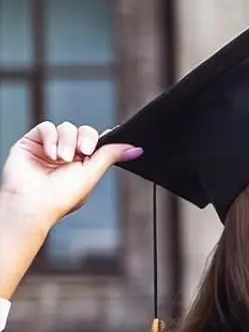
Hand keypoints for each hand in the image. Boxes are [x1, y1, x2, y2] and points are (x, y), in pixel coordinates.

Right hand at [1, 123, 139, 230]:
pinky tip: (50, 154)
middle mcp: (67, 154)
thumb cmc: (59, 198)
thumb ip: (109, 156)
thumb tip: (135, 149)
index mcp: (84, 164)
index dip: (103, 139)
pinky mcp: (32, 142)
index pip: (97, 143)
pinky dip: (51, 138)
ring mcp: (50, 148)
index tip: (108, 139)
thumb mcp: (91, 175)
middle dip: (86, 139)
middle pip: (84, 132)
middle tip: (84, 152)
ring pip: (66, 127)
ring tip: (62, 159)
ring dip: (67, 142)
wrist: (31, 203)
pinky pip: (47, 127)